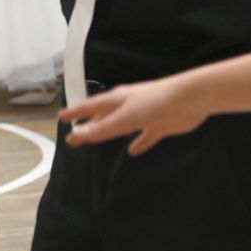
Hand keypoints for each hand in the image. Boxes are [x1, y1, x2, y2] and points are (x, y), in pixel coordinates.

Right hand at [60, 77, 207, 155]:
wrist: (189, 99)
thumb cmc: (154, 104)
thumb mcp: (124, 118)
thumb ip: (102, 128)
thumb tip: (76, 135)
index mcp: (116, 100)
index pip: (90, 106)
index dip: (76, 112)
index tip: (62, 118)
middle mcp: (127, 106)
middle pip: (104, 115)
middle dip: (90, 122)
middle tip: (76, 131)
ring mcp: (143, 114)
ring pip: (121, 124)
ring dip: (110, 130)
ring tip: (98, 138)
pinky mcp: (159, 125)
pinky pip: (145, 135)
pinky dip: (138, 142)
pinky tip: (133, 150)